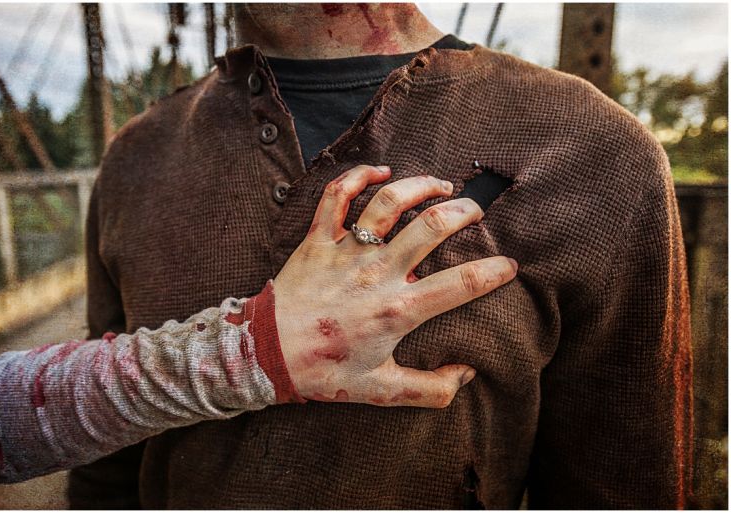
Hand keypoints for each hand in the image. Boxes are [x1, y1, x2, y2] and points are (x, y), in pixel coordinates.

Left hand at [273, 165, 517, 406]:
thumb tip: (466, 375)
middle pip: (433, 227)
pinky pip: (337, 196)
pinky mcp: (318, 240)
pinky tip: (380, 172)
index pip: (462, 283)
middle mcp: (377, 273)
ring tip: (442, 186)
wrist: (266, 354)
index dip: (494, 271)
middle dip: (465, 212)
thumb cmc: (323, 372)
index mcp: (398, 309)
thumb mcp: (381, 391)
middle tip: (476, 212)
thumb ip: (430, 389)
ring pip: (390, 202)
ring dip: (421, 186)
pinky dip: (358, 176)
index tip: (508, 265)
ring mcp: (346, 251)